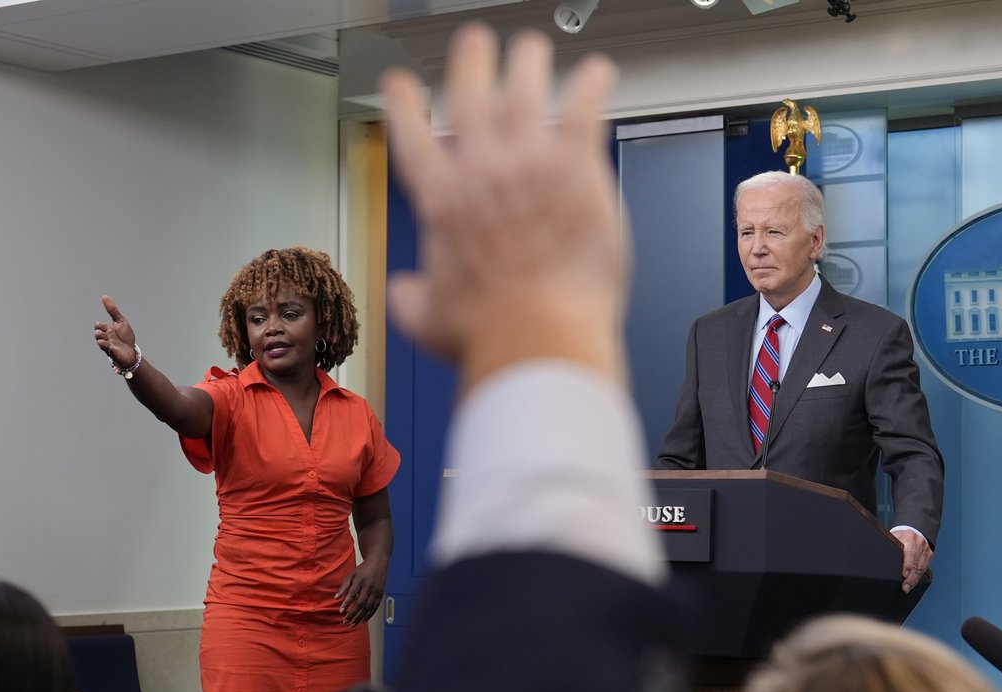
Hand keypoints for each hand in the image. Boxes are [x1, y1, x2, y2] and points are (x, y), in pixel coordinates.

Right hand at [94, 296, 138, 369]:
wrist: (131, 351)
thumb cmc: (125, 337)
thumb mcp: (120, 321)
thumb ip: (112, 310)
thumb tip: (104, 296)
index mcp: (106, 330)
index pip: (98, 325)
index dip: (103, 325)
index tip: (111, 328)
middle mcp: (105, 338)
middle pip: (97, 332)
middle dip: (102, 332)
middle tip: (110, 334)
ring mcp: (107, 346)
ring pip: (99, 341)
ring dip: (104, 339)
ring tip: (110, 340)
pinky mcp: (112, 353)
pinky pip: (107, 349)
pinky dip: (109, 346)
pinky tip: (113, 346)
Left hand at [336, 560, 386, 626]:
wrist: (378, 563)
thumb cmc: (362, 570)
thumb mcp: (351, 575)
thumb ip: (344, 586)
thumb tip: (336, 598)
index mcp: (361, 581)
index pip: (353, 594)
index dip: (347, 604)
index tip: (341, 611)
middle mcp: (369, 587)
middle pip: (361, 603)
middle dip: (353, 614)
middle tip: (345, 621)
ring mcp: (376, 591)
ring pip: (368, 607)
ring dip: (360, 617)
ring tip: (352, 624)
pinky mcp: (381, 594)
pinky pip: (375, 607)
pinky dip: (369, 615)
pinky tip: (363, 621)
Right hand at [381, 24, 626, 393]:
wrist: (540, 336)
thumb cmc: (490, 334)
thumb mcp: (430, 319)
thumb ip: (412, 296)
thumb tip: (405, 294)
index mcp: (442, 200)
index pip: (411, 133)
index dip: (403, 102)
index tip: (403, 85)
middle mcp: (482, 169)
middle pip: (469, 91)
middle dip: (471, 60)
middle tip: (476, 44)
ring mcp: (529, 162)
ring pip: (525, 88)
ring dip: (528, 62)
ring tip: (532, 49)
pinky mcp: (577, 167)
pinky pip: (585, 109)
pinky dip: (592, 85)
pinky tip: (598, 74)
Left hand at [894, 528, 931, 593]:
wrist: (914, 529)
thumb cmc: (900, 536)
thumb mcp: (893, 537)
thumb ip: (890, 546)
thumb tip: (878, 558)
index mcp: (909, 536)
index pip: (910, 552)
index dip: (908, 564)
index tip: (904, 574)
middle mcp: (919, 542)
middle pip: (916, 563)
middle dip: (910, 577)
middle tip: (904, 587)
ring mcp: (926, 549)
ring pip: (921, 567)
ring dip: (914, 579)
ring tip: (907, 588)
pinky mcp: (929, 554)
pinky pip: (924, 568)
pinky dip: (918, 577)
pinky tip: (913, 583)